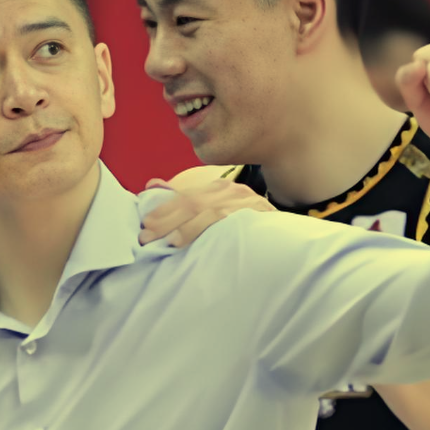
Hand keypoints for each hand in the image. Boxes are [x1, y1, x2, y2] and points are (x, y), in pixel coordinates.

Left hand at [139, 178, 274, 246]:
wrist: (285, 232)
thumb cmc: (244, 221)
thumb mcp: (215, 205)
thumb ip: (184, 198)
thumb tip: (151, 185)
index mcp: (218, 188)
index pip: (187, 196)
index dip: (164, 210)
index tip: (145, 224)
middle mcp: (230, 192)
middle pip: (193, 203)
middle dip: (167, 220)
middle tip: (146, 237)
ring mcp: (245, 203)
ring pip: (210, 213)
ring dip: (187, 229)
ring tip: (169, 243)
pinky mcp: (257, 217)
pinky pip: (231, 223)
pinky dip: (212, 231)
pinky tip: (200, 244)